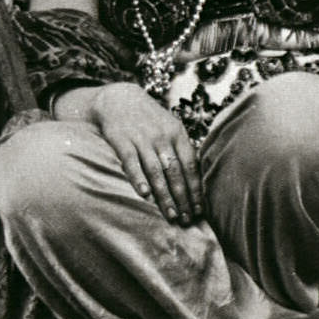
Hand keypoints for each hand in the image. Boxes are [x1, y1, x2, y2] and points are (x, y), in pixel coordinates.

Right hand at [85, 82, 201, 224]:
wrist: (119, 98)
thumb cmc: (149, 118)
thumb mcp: (169, 127)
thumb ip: (180, 149)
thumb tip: (196, 178)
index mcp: (177, 133)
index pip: (190, 165)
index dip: (195, 188)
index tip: (199, 209)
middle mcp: (161, 136)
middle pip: (175, 172)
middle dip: (182, 198)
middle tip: (186, 220)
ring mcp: (142, 138)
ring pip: (156, 171)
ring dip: (164, 195)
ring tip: (171, 214)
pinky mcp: (122, 141)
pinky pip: (132, 162)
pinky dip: (138, 178)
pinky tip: (145, 195)